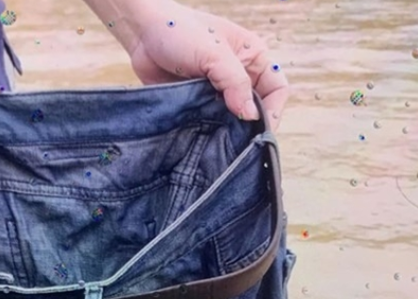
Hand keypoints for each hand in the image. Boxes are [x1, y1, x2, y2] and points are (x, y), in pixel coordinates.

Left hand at [127, 1, 289, 130]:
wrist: (141, 34)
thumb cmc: (179, 31)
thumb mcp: (213, 53)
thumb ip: (235, 83)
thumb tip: (251, 115)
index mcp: (252, 58)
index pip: (277, 89)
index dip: (274, 111)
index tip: (260, 131)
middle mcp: (237, 77)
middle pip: (255, 110)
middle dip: (250, 128)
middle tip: (239, 145)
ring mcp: (216, 93)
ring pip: (232, 121)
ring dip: (228, 134)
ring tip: (221, 146)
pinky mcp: (196, 105)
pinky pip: (208, 125)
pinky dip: (208, 135)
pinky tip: (203, 143)